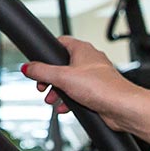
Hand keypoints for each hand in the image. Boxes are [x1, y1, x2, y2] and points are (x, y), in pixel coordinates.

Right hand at [22, 36, 139, 128]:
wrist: (121, 107)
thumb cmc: (101, 87)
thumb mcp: (63, 77)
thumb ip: (42, 72)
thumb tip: (28, 67)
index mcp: (83, 49)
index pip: (60, 42)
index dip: (47, 52)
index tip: (38, 62)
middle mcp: (89, 61)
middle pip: (62, 65)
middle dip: (50, 78)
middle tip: (43, 86)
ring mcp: (94, 76)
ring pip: (69, 81)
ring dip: (58, 91)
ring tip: (52, 100)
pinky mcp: (97, 91)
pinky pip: (78, 93)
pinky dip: (69, 99)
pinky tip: (64, 108)